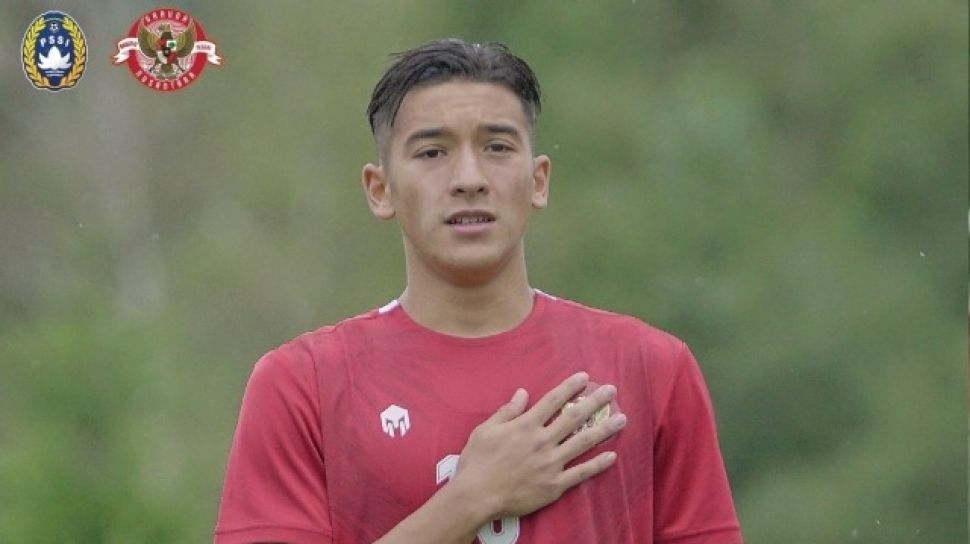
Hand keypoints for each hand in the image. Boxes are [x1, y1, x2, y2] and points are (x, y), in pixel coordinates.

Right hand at [450, 372, 625, 518]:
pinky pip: (581, 472)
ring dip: (604, 429)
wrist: (477, 495)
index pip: (553, 400)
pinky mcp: (554, 484)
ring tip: (622, 419)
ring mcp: (551, 463)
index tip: (584, 377)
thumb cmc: (477, 461)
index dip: (570, 387)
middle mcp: (543, 440)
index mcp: (526, 425)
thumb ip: (507, 411)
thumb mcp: (485, 430)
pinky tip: (612, 456)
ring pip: (583, 442)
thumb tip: (522, 393)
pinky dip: (598, 464)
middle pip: (574, 417)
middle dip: (595, 402)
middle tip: (611, 391)